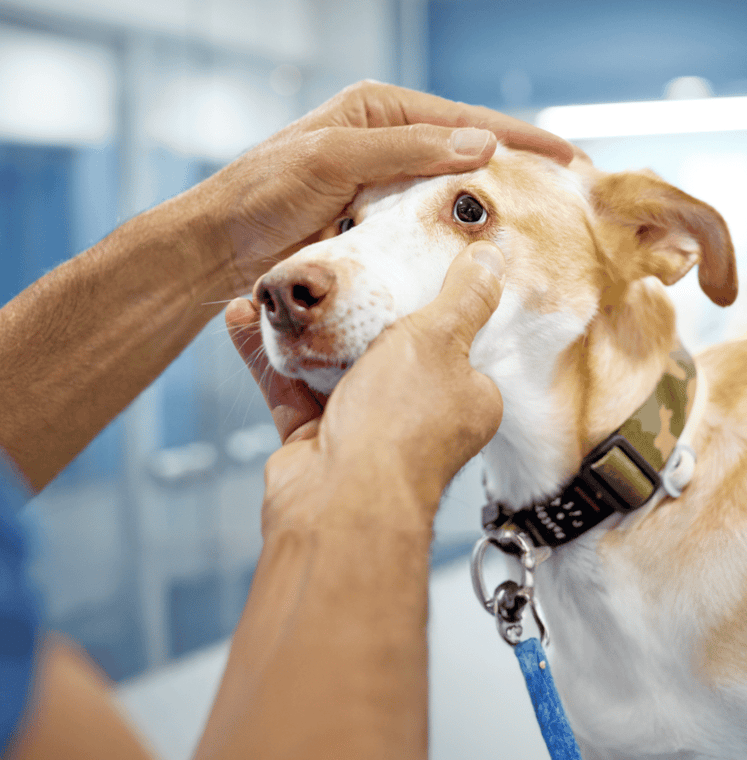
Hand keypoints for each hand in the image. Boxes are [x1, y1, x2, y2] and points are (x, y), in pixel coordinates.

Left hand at [201, 81, 571, 292]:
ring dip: (489, 207)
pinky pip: (426, 227)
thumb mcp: (332, 158)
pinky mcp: (376, 227)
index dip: (518, 137)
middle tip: (567, 193)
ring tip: (541, 224)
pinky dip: (455, 236)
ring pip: (448, 194)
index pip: (462, 119)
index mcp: (379, 111)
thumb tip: (481, 144)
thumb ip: (404, 149)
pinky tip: (483, 250)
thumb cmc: (263, 193)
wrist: (220, 249)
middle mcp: (387, 145)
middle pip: (465, 154)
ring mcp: (383, 189)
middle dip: (515, 170)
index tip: (568, 157)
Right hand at [226, 241, 505, 530]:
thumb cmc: (401, 419)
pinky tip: (242, 317)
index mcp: (465, 398)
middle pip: (386, 351)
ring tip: (274, 288)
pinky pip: (290, 386)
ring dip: (299, 327)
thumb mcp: (439, 340)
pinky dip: (266, 354)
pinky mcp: (317, 439)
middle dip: (351, 312)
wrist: (340, 501)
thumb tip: (490, 258)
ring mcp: (364, 428)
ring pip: (329, 364)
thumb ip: (463, 298)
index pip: (456, 345)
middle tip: (328, 274)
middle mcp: (418, 416)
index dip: (430, 306)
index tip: (401, 270)